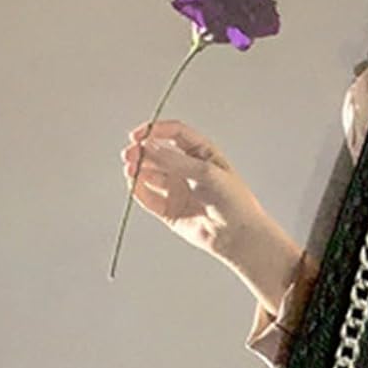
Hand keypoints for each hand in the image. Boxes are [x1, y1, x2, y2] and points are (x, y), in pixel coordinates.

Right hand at [118, 119, 289, 291]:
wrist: (238, 236)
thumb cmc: (233, 201)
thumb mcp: (207, 173)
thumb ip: (176, 161)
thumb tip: (149, 147)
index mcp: (202, 153)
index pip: (175, 133)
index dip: (155, 131)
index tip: (138, 136)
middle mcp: (187, 169)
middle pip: (158, 153)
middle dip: (142, 151)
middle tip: (129, 154)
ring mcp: (177, 189)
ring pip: (150, 174)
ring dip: (138, 170)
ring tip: (131, 169)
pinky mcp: (169, 209)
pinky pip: (148, 197)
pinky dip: (138, 190)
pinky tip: (134, 184)